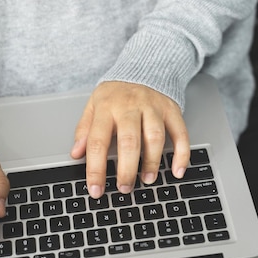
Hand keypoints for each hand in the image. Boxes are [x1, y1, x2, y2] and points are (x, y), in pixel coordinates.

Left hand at [71, 81, 189, 196]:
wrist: (143, 67)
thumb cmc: (117, 93)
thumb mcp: (94, 105)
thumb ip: (85, 129)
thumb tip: (75, 153)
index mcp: (106, 107)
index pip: (97, 141)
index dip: (95, 169)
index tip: (96, 190)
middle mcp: (130, 106)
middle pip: (129, 141)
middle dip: (126, 169)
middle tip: (124, 188)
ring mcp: (153, 107)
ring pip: (154, 137)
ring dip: (152, 162)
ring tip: (147, 180)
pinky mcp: (171, 110)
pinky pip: (180, 133)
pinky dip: (181, 154)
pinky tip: (177, 170)